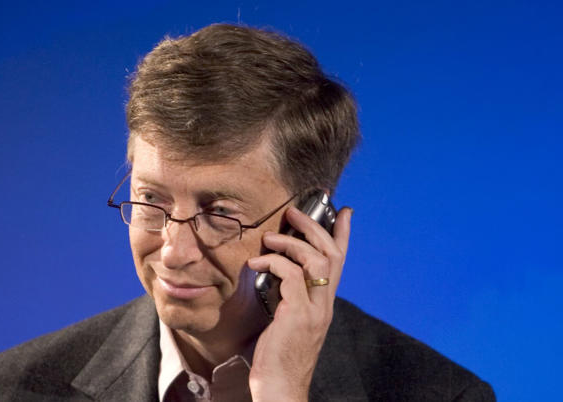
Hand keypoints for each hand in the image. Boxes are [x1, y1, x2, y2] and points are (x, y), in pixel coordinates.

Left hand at [246, 206, 351, 401]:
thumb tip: (275, 272)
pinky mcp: (298, 315)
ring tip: (270, 237)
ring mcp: (315, 310)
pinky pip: (291, 275)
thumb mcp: (288, 321)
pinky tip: (255, 263)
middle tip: (294, 211)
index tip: (343, 211)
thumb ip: (290, 297)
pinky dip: (273, 262)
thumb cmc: (279, 357)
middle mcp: (325, 305)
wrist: (281, 388)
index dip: (343, 235)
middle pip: (331, 254)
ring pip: (316, 260)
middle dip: (314, 226)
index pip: (341, 262)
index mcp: (324, 304)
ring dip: (291, 242)